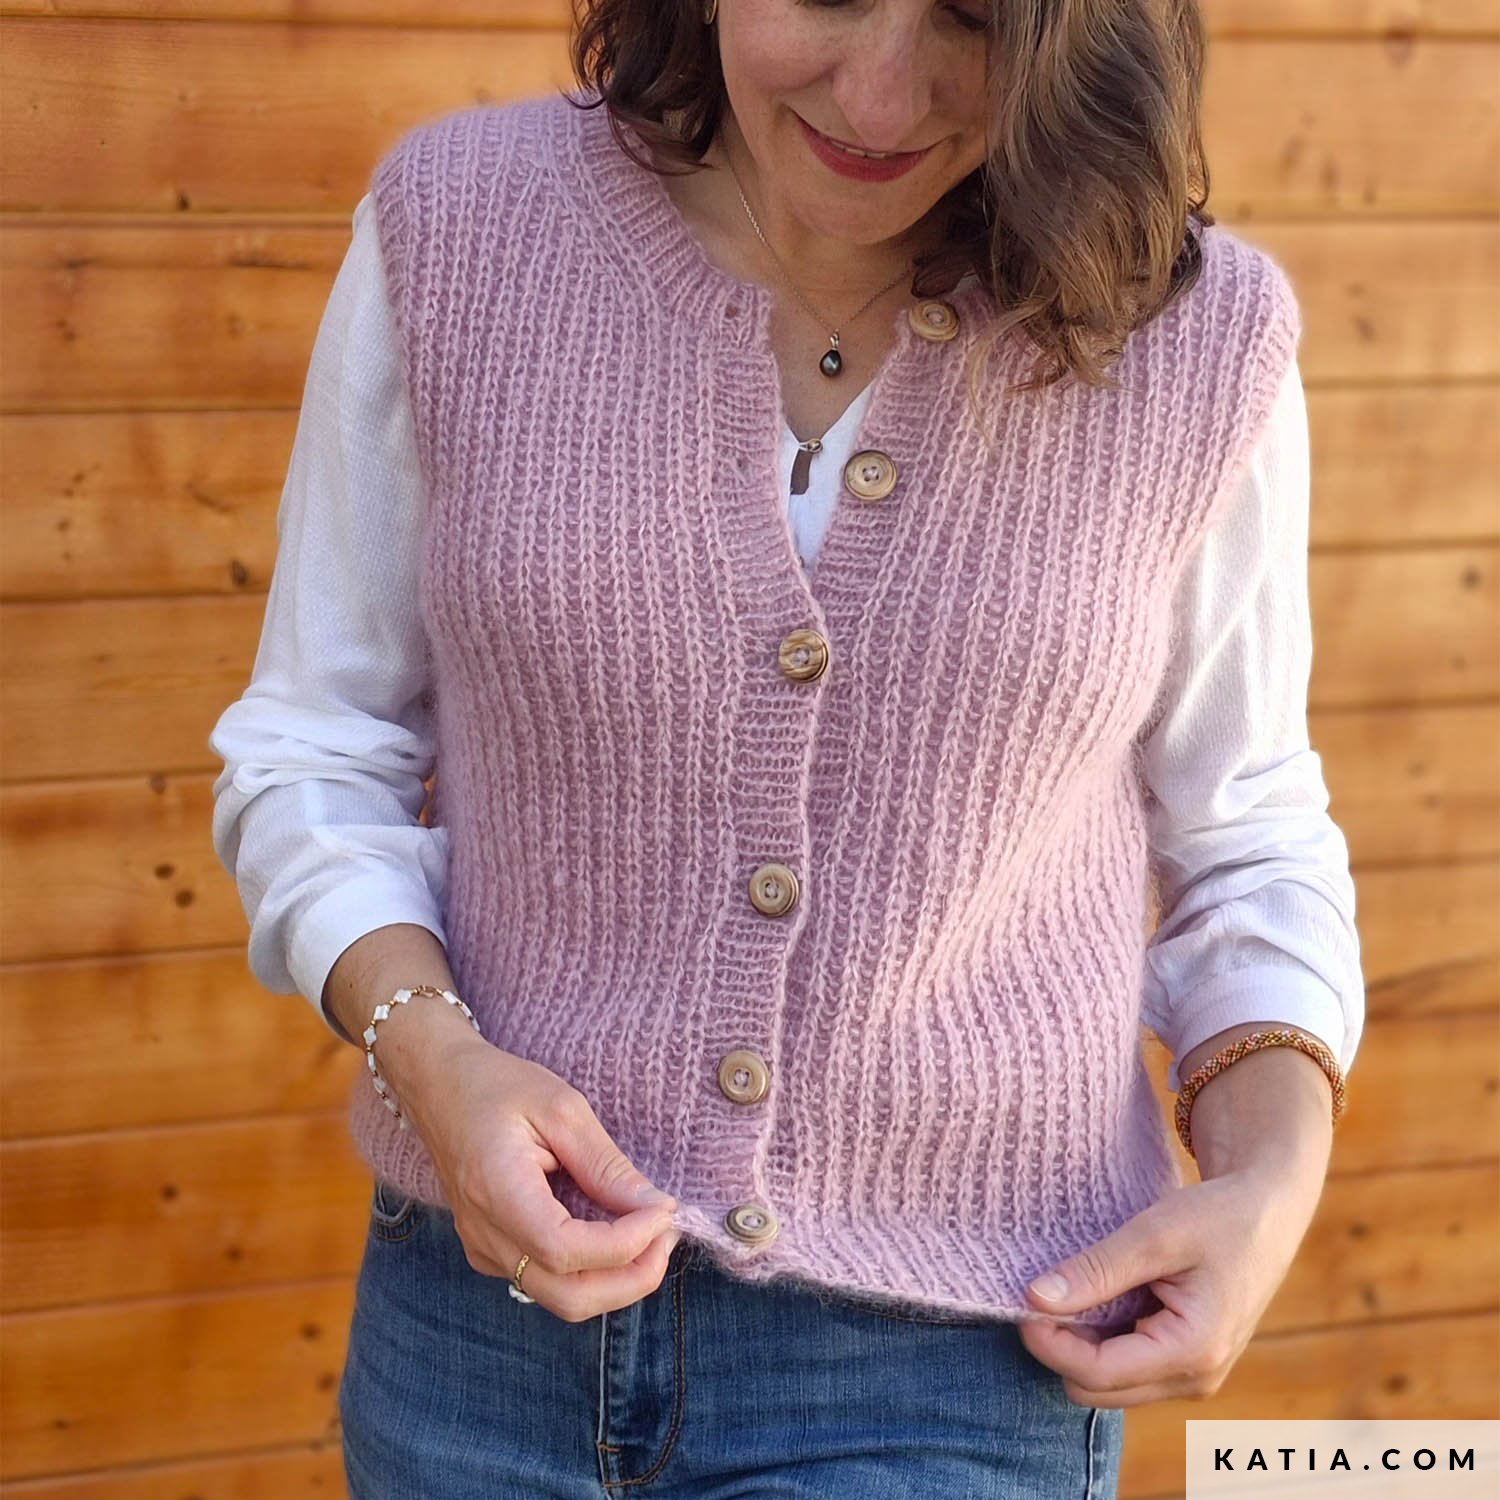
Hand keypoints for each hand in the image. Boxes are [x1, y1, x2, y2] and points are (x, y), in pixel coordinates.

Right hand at [391, 1025, 681, 1322]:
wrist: (439, 1086)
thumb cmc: (497, 1086)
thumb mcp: (562, 1109)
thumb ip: (606, 1165)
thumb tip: (656, 1207)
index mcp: (496, 1193)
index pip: (567, 1251)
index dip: (626, 1244)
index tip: (665, 1211)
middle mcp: (485, 1236)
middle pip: (569, 1298)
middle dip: (632, 1278)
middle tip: (669, 1233)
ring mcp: (484, 1250)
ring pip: (562, 1299)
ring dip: (617, 1280)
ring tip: (651, 1234)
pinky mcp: (491, 1252)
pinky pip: (548, 1281)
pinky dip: (592, 1270)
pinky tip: (616, 1232)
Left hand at [1015, 1164, 1321, 1406]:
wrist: (1267, 1213)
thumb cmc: (1219, 1217)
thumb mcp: (1154, 1235)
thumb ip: (1096, 1270)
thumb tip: (1035, 1298)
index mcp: (1194, 1351)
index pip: (1098, 1373)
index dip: (1050, 1343)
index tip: (1022, 1301)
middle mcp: (1195, 1378)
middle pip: (1097, 1389)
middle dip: (1062, 1347)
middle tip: (1043, 1292)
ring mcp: (1192, 1376)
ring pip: (1108, 1384)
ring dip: (1081, 1343)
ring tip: (1075, 1288)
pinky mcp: (1185, 1364)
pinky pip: (1126, 1368)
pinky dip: (1102, 1339)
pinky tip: (1101, 1295)